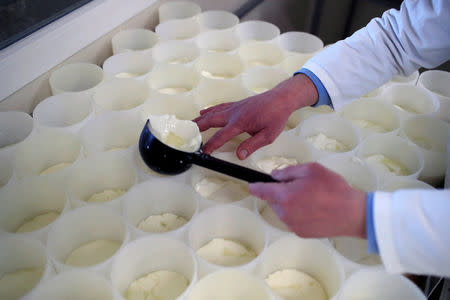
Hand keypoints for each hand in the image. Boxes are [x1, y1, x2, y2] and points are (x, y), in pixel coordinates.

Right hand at [194, 74, 317, 158]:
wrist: (281, 98)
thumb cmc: (276, 116)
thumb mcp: (268, 135)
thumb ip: (252, 145)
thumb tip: (239, 155)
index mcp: (241, 122)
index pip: (222, 135)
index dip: (211, 145)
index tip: (204, 152)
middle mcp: (234, 113)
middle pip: (211, 121)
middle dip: (198, 128)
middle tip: (187, 134)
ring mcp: (234, 107)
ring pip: (212, 113)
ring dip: (200, 119)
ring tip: (189, 125)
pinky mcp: (236, 104)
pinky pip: (219, 107)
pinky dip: (209, 110)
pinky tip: (203, 112)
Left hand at [249, 163, 366, 237]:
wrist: (353, 213)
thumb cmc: (333, 189)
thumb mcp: (311, 170)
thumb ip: (288, 171)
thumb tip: (275, 175)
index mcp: (285, 196)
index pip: (262, 191)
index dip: (255, 186)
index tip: (251, 185)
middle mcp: (285, 213)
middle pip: (274, 200)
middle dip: (282, 192)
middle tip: (302, 186)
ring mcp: (292, 225)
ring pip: (284, 210)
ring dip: (291, 203)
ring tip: (312, 198)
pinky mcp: (301, 233)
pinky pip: (293, 219)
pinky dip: (299, 213)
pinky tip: (315, 208)